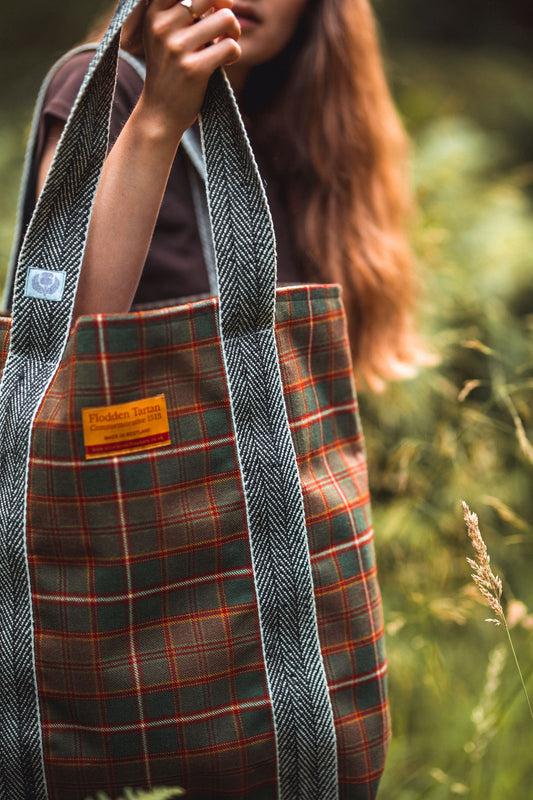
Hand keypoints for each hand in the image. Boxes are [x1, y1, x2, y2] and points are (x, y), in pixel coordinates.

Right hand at [140, 0, 240, 139]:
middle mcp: (162, 27)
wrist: (160, 112)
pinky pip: (230, 47)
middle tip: (225, 27)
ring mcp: (177, 48)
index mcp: (154, 12)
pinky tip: (227, 61)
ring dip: (235, 31)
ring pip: (226, 18)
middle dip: (227, 8)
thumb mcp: (163, 33)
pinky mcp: (194, 70)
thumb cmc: (169, 69)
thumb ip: (182, 10)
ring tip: (228, 44)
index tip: (214, 6)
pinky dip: (235, 53)